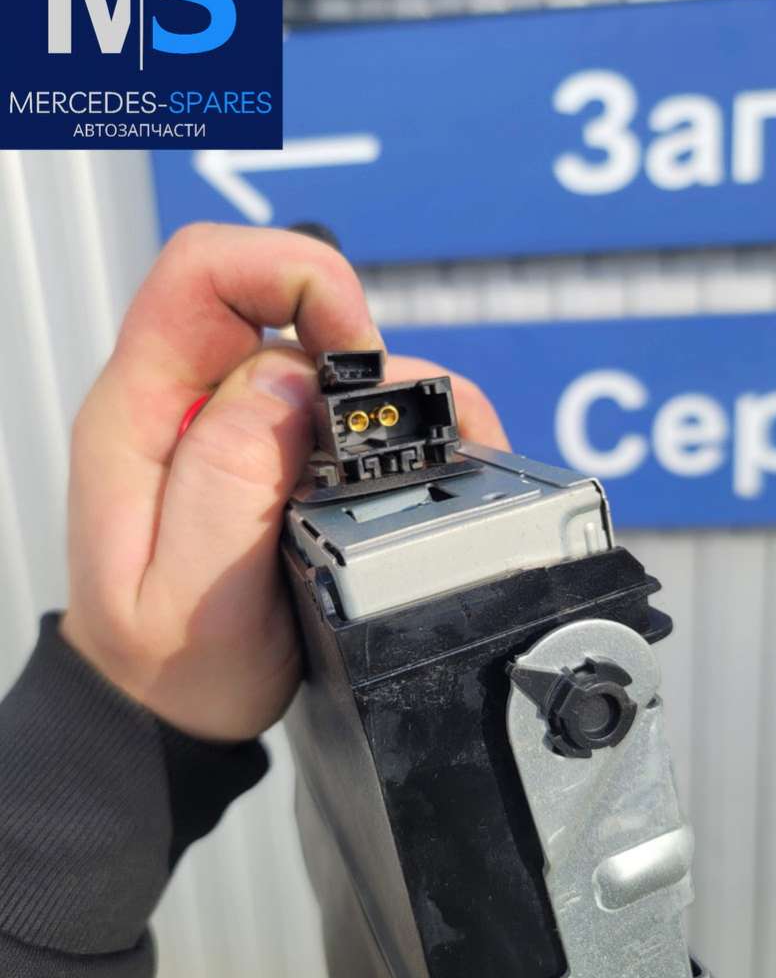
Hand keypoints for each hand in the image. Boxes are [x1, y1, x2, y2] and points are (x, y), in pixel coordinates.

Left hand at [61, 224, 508, 741]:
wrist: (164, 704)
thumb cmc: (167, 663)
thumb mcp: (192, 593)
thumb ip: (231, 479)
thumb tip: (294, 379)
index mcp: (141, 412)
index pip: (203, 273)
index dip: (294, 278)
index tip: (357, 356)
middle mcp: (184, 398)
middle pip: (274, 297)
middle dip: (356, 346)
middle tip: (399, 433)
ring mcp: (227, 418)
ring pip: (320, 349)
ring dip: (386, 393)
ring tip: (432, 458)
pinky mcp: (267, 445)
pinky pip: (335, 398)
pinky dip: (391, 419)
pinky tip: (423, 461)